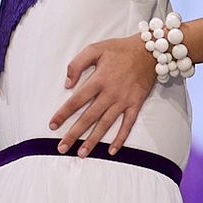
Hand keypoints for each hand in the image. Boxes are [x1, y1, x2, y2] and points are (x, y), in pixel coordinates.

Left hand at [49, 37, 155, 156]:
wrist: (149, 51)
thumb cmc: (119, 49)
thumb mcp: (95, 49)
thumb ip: (77, 64)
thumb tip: (67, 84)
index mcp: (98, 80)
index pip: (76, 100)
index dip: (63, 113)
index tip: (53, 125)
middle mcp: (110, 93)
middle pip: (88, 117)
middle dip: (74, 134)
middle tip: (62, 147)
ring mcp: (123, 101)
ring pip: (105, 124)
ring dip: (93, 140)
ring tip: (82, 153)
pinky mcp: (135, 104)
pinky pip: (127, 124)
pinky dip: (120, 138)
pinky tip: (112, 151)